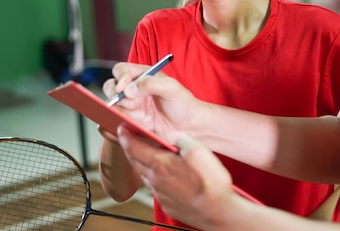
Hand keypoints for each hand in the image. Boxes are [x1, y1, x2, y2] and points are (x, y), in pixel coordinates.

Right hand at [102, 62, 205, 143]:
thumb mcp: (172, 88)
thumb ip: (151, 83)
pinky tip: (125, 125)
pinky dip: (114, 123)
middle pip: (110, 87)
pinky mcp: (131, 123)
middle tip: (131, 103)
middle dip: (116, 94)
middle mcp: (134, 91)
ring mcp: (132, 108)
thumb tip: (128, 89)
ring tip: (134, 116)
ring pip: (111, 105)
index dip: (119, 77)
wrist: (190, 128)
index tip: (123, 87)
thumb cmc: (184, 104)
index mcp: (143, 77)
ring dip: (116, 110)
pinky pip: (115, 121)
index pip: (121, 70)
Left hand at [117, 125, 234, 227]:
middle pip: (135, 161)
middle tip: (131, 138)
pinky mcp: (168, 204)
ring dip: (144, 163)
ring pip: (146, 175)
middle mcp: (156, 180)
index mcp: (161, 165)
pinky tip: (167, 174)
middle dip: (131, 148)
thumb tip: (177, 139)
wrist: (217, 212)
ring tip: (150, 154)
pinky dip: (156, 177)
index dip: (126, 136)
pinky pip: (156, 187)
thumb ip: (183, 141)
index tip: (122, 128)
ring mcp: (161, 194)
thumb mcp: (198, 151)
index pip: (134, 148)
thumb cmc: (210, 184)